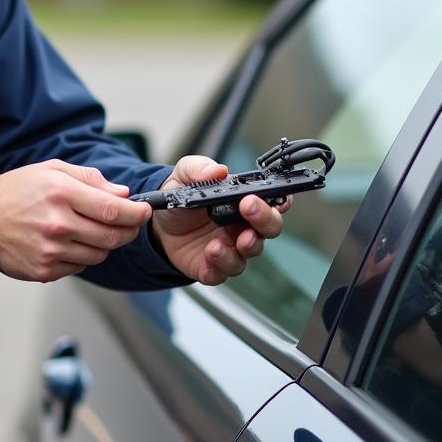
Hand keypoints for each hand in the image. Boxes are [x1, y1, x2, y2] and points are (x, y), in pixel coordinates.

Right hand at [0, 160, 151, 282]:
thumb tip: (122, 193)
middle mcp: (57, 224)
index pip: (112, 209)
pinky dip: (83, 255)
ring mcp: (51, 251)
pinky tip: (70, 242)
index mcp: (60, 193)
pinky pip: (80, 266)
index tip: (145, 210)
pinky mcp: (44, 271)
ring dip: (105, 243)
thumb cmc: (16, 191)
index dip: (136, 213)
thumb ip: (90, 179)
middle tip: (130, 223)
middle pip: (112, 236)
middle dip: (128, 230)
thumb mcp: (51, 170)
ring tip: (93, 229)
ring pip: (99, 254)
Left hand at [150, 156, 288, 285]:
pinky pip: (222, 272)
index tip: (280, 197)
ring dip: (241, 247)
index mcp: (242, 201)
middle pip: (269, 228)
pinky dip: (218, 266)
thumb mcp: (184, 175)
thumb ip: (199, 168)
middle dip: (265, 220)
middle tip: (249, 209)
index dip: (282, 200)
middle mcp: (242, 226)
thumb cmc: (181, 197)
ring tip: (221, 240)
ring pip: (249, 253)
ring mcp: (230, 248)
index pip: (273, 200)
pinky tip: (209, 255)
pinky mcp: (212, 267)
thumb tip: (218, 170)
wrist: (159, 224)